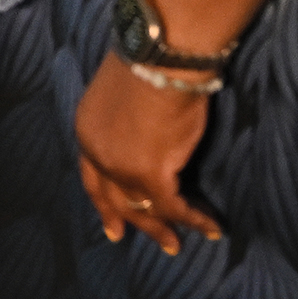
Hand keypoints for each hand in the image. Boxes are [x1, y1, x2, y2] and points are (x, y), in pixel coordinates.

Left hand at [73, 51, 220, 254]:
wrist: (160, 54)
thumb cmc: (150, 63)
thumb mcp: (124, 97)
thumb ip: (126, 125)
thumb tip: (146, 138)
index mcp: (86, 129)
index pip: (92, 177)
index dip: (103, 202)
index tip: (111, 226)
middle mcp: (95, 151)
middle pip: (113, 197)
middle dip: (130, 222)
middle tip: (144, 241)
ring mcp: (119, 165)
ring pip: (143, 207)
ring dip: (164, 227)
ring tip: (179, 244)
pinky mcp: (149, 173)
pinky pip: (174, 207)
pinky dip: (194, 220)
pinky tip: (211, 227)